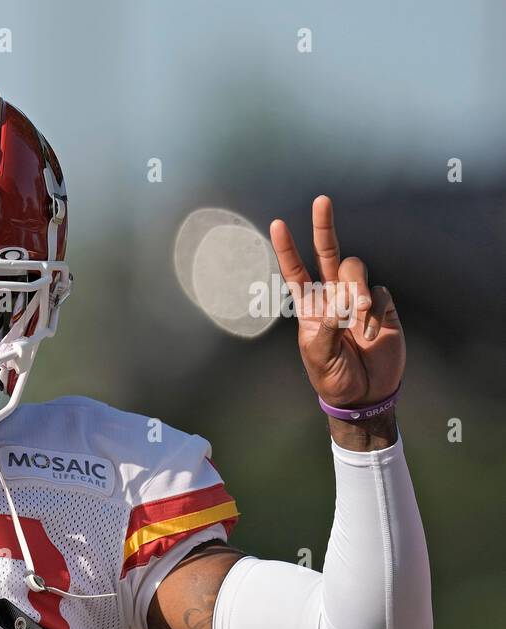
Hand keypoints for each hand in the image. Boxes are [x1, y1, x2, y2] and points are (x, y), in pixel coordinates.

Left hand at [269, 195, 404, 409]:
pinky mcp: (382, 306)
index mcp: (310, 307)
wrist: (365, 394)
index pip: (295, 272)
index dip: (287, 249)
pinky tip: (372, 333)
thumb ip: (325, 329)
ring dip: (355, 288)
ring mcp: (358, 299)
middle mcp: (333, 296)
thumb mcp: (320, 357)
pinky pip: (379, 292)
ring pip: (355, 270)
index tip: (279, 224)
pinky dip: (375, 311)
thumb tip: (338, 302)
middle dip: (324, 227)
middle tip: (321, 201)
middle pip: (328, 254)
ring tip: (357, 316)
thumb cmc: (335, 377)